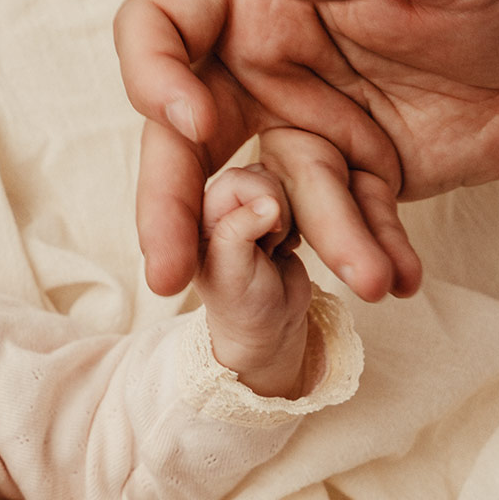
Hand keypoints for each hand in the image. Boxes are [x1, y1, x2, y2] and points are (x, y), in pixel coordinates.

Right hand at [116, 0, 498, 300]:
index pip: (159, 26)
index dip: (152, 76)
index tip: (193, 123)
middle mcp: (267, 61)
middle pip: (179, 137)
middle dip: (169, 205)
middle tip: (170, 270)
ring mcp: (309, 123)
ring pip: (265, 197)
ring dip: (314, 240)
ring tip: (371, 275)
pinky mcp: (360, 174)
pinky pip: (344, 225)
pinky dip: (369, 253)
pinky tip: (400, 276)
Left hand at [193, 164, 311, 398]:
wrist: (270, 324)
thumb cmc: (242, 305)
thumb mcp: (233, 275)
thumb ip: (239, 234)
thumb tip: (267, 202)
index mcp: (197, 218)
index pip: (235, 180)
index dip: (260, 201)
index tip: (266, 238)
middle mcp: (218, 207)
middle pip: (259, 175)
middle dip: (276, 207)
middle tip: (271, 244)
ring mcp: (247, 208)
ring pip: (280, 181)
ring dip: (288, 213)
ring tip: (277, 245)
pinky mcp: (273, 214)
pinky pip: (297, 195)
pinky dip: (301, 217)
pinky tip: (287, 244)